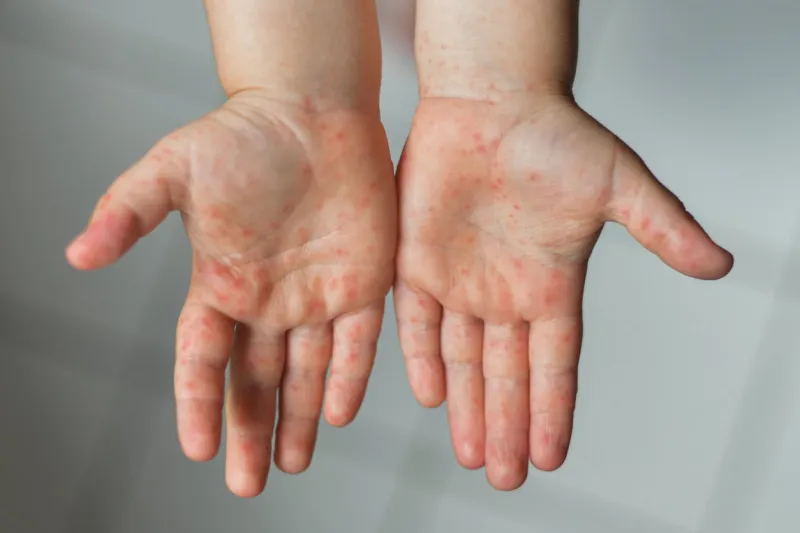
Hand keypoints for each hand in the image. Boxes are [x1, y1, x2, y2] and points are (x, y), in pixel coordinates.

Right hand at [66, 90, 396, 496]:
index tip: (198, 449)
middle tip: (247, 485)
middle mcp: (267, 301)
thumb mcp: (174, 168)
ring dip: (299, 420)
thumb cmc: (242, 134)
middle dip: (249, 432)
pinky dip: (347, 378)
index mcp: (221, 284)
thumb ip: (128, 212)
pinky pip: (356, 342)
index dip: (198, 404)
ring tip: (291, 464)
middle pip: (254, 381)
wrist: (312, 109)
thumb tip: (76, 256)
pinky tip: (337, 413)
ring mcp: (315, 295)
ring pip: (306, 373)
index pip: (202, 359)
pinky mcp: (361, 283)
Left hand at [395, 95, 732, 489]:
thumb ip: (663, 227)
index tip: (550, 457)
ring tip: (474, 457)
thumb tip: (719, 266)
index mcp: (550, 285)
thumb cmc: (556, 135)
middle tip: (504, 479)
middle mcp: (504, 293)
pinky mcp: (417, 261)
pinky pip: (418, 322)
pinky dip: (423, 359)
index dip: (552, 410)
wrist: (489, 100)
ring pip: (462, 360)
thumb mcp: (619, 185)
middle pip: (506, 376)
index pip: (554, 364)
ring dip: (467, 407)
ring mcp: (459, 280)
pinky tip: (433, 397)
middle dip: (505, 426)